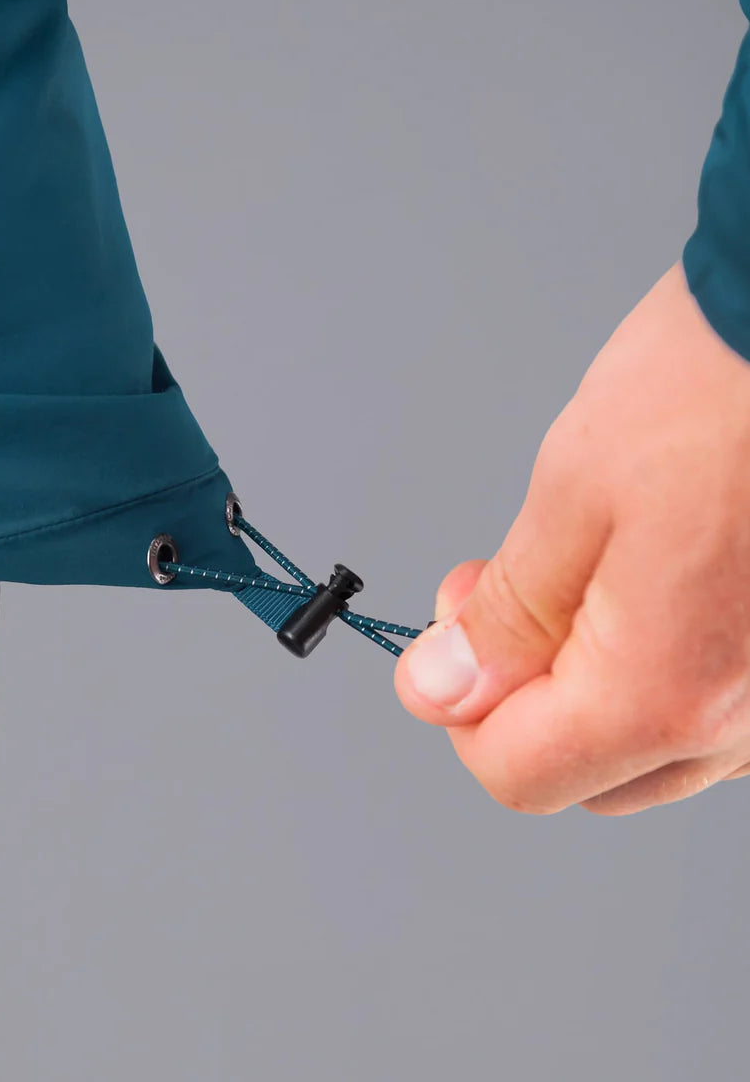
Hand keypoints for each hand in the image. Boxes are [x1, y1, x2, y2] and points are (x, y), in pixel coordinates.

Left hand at [393, 258, 749, 814]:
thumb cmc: (716, 387)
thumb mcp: (573, 493)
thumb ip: (507, 616)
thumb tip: (441, 690)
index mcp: (668, 693)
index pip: (520, 774)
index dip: (458, 709)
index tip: (445, 636)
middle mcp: (744, 724)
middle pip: (588, 771)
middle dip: (520, 691)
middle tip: (499, 591)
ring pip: (651, 746)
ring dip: (590, 680)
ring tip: (583, 570)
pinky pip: (714, 710)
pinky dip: (659, 666)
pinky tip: (650, 583)